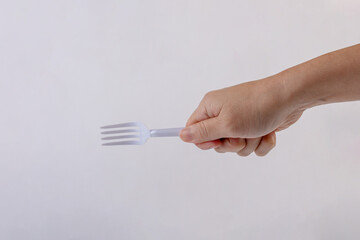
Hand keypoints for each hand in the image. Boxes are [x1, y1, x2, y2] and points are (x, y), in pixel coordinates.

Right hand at [180, 75, 303, 155]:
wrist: (289, 98)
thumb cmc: (256, 108)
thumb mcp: (225, 124)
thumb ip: (202, 132)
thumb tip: (181, 135)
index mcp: (210, 107)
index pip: (194, 129)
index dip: (203, 141)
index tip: (218, 141)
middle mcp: (223, 112)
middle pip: (216, 142)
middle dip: (231, 144)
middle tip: (241, 135)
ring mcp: (240, 119)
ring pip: (236, 146)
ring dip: (249, 144)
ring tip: (257, 131)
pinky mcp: (255, 126)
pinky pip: (252, 145)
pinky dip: (262, 142)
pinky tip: (269, 133)